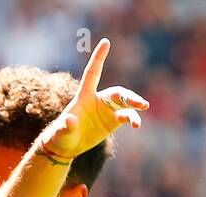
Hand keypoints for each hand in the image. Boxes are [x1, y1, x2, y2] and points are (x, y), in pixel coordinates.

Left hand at [43, 38, 147, 159]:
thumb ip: (66, 126)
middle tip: (140, 103)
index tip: (106, 42)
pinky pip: (127, 116)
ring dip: (135, 103)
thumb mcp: (61, 132)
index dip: (98, 58)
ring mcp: (107, 109)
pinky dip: (133, 119)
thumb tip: (70, 120)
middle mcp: (98, 99)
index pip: (92, 73)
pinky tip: (136, 125)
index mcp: (84, 95)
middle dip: (128, 96)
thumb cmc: (61, 135)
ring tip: (144, 106)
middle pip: (116, 93)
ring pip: (125, 102)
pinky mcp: (113, 121)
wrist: (68, 146)